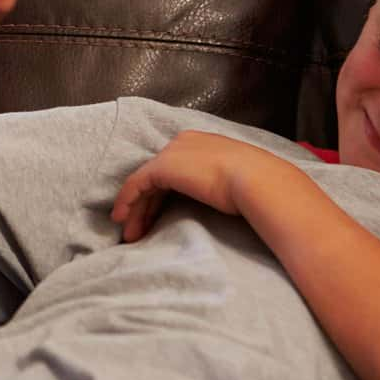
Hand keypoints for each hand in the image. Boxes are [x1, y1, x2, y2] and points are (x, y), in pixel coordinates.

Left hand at [109, 131, 282, 240]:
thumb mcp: (235, 181)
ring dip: (135, 210)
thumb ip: (219, 184)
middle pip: (156, 178)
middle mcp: (183, 143)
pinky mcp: (163, 167)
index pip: (174, 171)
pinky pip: (136, 184)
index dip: (162, 196)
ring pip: (144, 183)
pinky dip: (127, 202)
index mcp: (202, 144)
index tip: (157, 219)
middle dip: (146, 206)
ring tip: (131, 235)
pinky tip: (122, 220)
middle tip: (140, 231)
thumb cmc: (256, 185)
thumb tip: (218, 199)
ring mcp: (172, 153)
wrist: (256, 180)